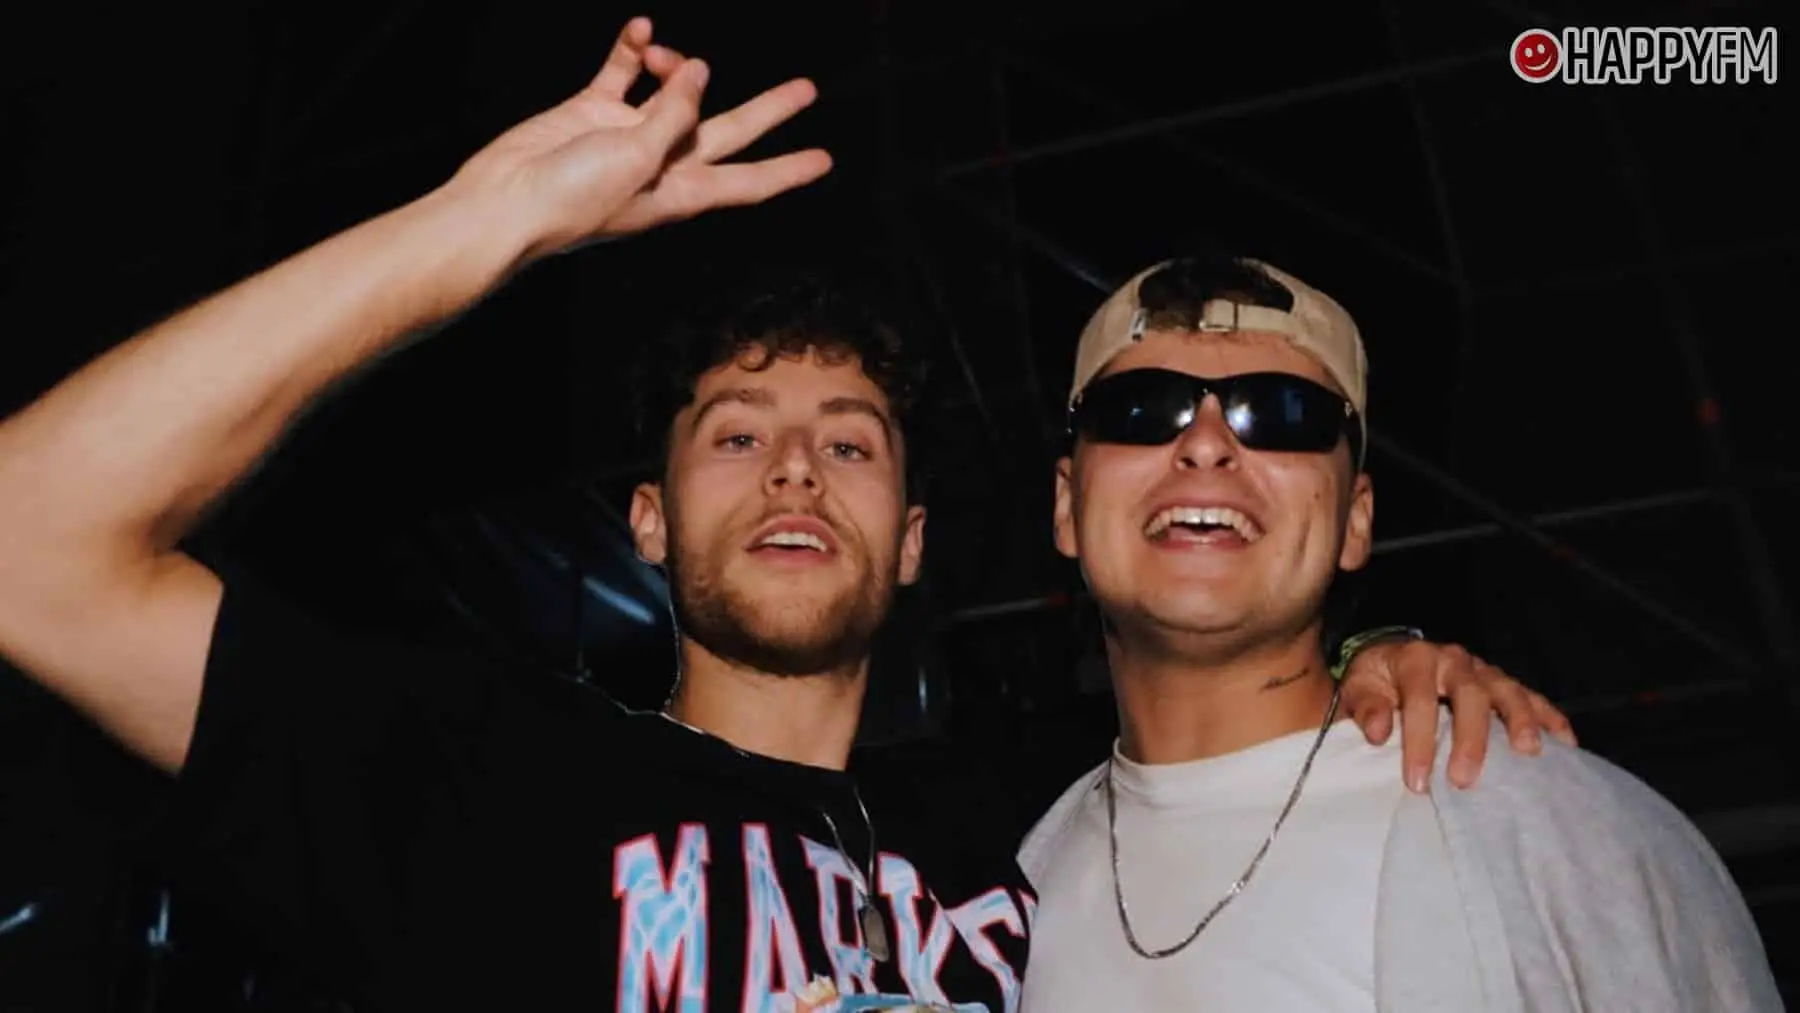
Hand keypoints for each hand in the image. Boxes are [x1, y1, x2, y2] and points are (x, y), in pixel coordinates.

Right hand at [449, 17, 830, 259]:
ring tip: (660, 53)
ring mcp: (627, 136)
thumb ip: (675, 115)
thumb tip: (698, 74)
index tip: (824, 160)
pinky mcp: (590, 111)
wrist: (505, 200)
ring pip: (672, 91)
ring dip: (673, 64)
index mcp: (681, 192)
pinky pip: (621, 72)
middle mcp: (662, 164)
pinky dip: (631, 48)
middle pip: (728, 132)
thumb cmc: (574, 199)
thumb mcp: (639, 158)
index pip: (749, 181)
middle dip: (768, 110)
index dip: (787, 169)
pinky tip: (641, 28)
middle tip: (807, 89)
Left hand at [1339, 639, 1574, 792]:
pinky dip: (1551, 717)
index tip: (1417, 781)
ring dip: (1521, 721)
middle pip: (1471, 695)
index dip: (1419, 741)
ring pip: (1508, 691)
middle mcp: (1454, 660)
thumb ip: (1365, 707)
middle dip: (1471, 738)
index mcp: (1416, 659)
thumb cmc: (1378, 681)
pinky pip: (1533, 697)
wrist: (1393, 659)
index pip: (1420, 700)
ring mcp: (1483, 670)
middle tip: (1464, 779)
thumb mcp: (1358, 687)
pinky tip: (1566, 743)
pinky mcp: (1503, 683)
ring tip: (1528, 753)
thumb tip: (1380, 731)